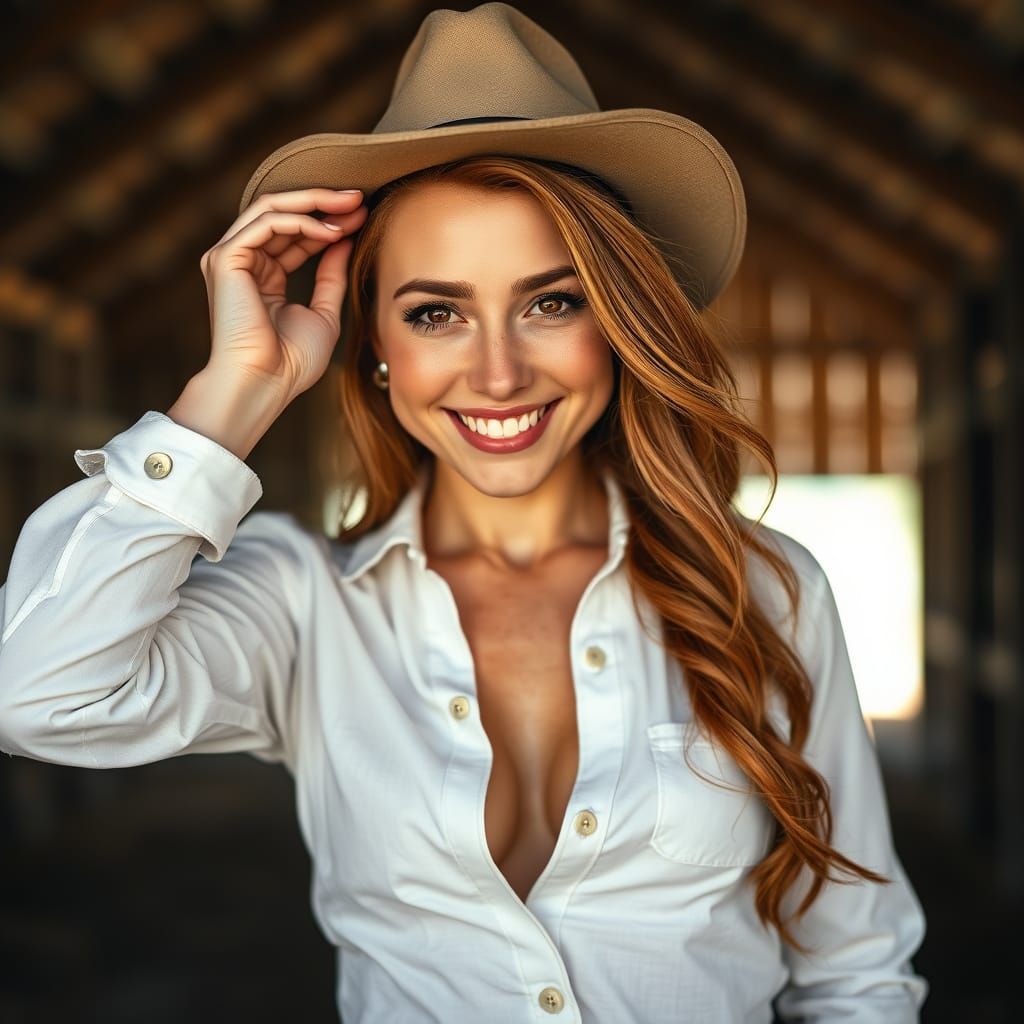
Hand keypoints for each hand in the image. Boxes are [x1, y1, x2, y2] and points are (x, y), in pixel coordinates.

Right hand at [199, 187, 367, 403]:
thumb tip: (344, 239)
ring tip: (352, 206)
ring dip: (315, 203)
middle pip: (282, 214)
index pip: (293, 234)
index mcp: (261, 276)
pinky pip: (267, 223)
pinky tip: (331, 231)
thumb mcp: (323, 313)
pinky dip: (302, 222)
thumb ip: (331, 277)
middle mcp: (241, 262)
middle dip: (323, 203)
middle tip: (359, 197)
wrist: (266, 385)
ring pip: (272, 208)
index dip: (328, 222)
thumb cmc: (292, 363)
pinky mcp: (226, 258)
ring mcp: (229, 258)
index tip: (363, 215)